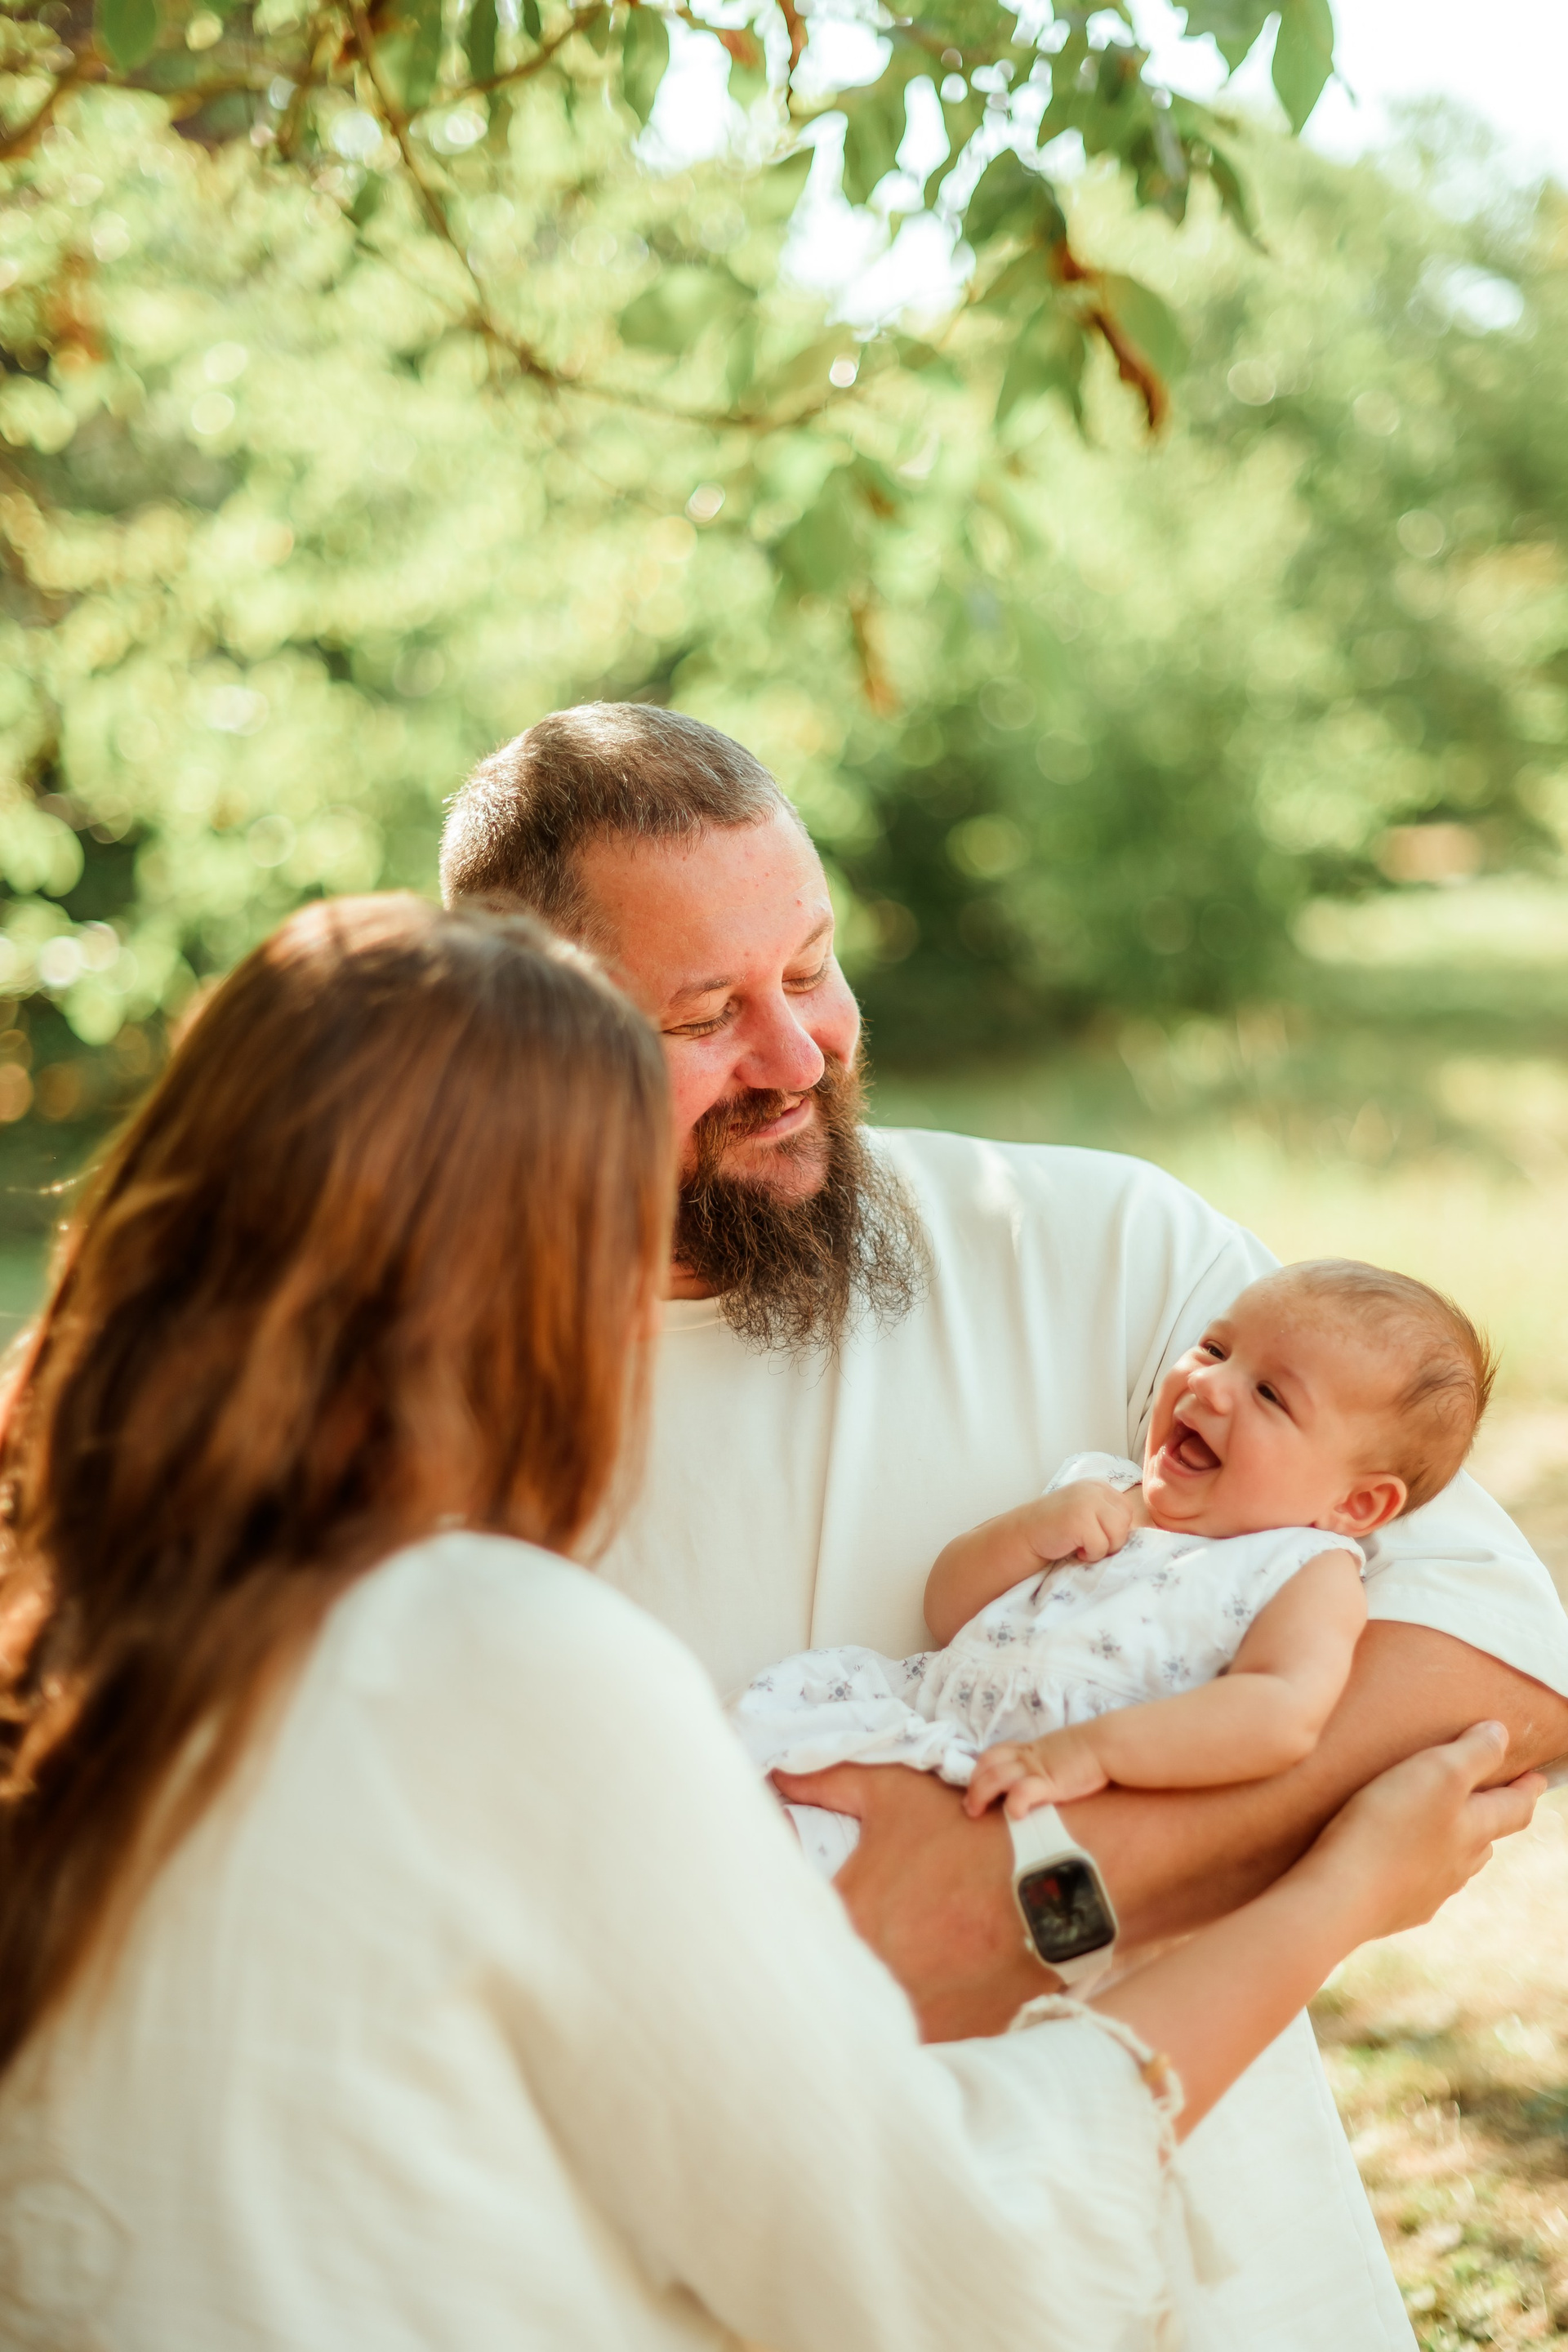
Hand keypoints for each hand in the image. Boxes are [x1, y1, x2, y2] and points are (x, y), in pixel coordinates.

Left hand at [770, 1761, 1041, 2039]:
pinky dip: (904, 2036)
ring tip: (879, 1980)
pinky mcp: (951, 2038)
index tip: (785, 1915)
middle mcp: (870, 1974)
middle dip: (819, 1967)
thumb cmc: (967, 1834)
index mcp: (846, 1915)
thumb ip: (829, 1783)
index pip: (785, 1925)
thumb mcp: (894, 1794)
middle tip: (825, 1954)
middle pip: (820, 1982)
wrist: (1053, 1880)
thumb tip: (779, 1775)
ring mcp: (911, 2014)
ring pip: (865, 2021)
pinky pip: (912, 2048)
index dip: (782, 1918)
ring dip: (859, 2006)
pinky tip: (914, 2007)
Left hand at [964, 1727, 1109, 1817]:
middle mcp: (1027, 1756)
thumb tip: (1041, 1775)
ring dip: (980, 1794)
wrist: (1106, 1745)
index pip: (994, 1753)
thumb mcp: (1059, 1752)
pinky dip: (1013, 1803)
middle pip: (988, 1764)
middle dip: (973, 1785)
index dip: (979, 1770)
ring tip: (976, 1812)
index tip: (974, 1786)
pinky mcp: (1049, 1782)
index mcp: (1030, 1748)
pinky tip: (1014, 1814)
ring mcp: (1036, 1768)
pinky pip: (1023, 1791)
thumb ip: (1045, 1761)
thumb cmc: (1089, 1751)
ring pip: (996, 1776)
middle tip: (970, 1806)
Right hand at [1020, 1480, 1138, 1567]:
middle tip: (1087, 1542)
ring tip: (1080, 1544)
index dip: (1115, 1530)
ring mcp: (1087, 1502)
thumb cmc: (1056, 1530)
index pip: (1127, 1511)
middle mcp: (1094, 1489)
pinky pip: (1101, 1547)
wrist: (1023, 1535)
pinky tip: (1072, 1548)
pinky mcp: (1080, 1520)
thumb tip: (1145, 1531)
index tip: (1093, 1533)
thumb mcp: (1087, 1512)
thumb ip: (1108, 1514)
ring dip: (1101, 1548)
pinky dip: (1089, 1555)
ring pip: (1117, 1535)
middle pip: (1126, 1523)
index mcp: (1099, 1486)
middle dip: (1111, 1539)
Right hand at [1297, 1719, 1544, 1941]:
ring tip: (1447, 1830)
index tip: (1539, 1777)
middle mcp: (1460, 1864)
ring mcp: (1431, 1891)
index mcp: (1474, 1829)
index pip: (1515, 1808)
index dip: (1528, 1789)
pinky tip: (1403, 1863)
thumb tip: (1502, 1734)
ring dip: (1459, 1846)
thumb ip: (1473, 1753)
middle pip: (1487, 1840)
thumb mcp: (1435, 1772)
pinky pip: (1421, 1886)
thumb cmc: (1390, 1826)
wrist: (1344, 1894)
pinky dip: (1422, 1869)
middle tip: (1490, 1800)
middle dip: (1492, 1818)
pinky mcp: (1400, 1908)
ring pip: (1457, 1865)